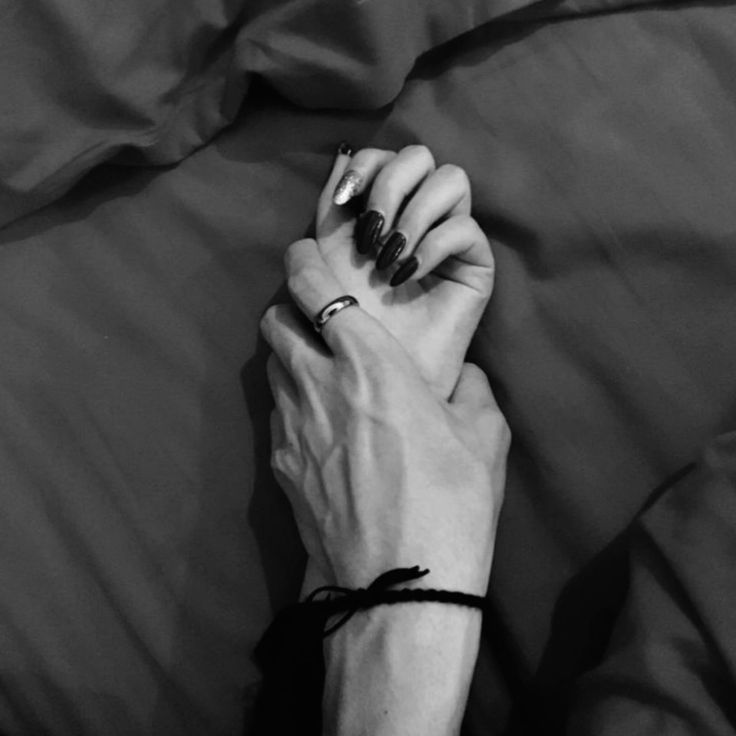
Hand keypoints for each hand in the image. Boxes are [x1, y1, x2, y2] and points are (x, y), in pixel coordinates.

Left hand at [261, 239, 508, 594]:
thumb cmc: (451, 500)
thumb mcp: (484, 436)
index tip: (306, 253)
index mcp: (369, 362)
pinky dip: (292, 406)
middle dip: (289, 308)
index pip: (314, 287)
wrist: (399, 583)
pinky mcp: (280, 466)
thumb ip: (472, 390)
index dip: (303, 261)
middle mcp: (318, 384)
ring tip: (320, 372)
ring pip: (271, 367)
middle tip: (317, 318)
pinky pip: (277, 416)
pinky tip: (322, 429)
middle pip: (274, 322)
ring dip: (289, 356)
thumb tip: (464, 379)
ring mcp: (291, 427)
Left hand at [312, 144, 493, 399]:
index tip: (345, 202)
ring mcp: (451, 239)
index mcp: (384, 210)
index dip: (363, 166)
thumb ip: (336, 204)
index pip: (384, 156)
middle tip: (371, 236)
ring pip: (450, 178)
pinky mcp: (476, 267)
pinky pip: (466, 228)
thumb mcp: (328, 256)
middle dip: (388, 187)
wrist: (376, 377)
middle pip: (418, 155)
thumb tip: (343, 149)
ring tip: (390, 260)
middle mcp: (419, 216)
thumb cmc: (349, 323)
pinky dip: (433, 244)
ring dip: (412, 214)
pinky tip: (409, 276)